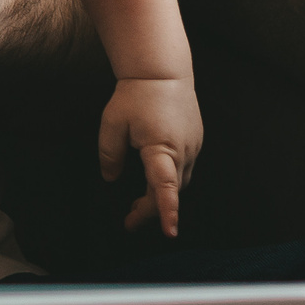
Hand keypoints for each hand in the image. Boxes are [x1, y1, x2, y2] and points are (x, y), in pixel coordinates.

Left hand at [100, 77, 203, 236]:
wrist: (163, 72)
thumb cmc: (135, 96)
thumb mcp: (112, 123)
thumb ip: (109, 154)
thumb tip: (110, 179)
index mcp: (162, 148)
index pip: (165, 187)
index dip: (167, 211)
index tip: (170, 232)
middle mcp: (183, 152)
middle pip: (170, 191)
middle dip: (151, 210)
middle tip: (128, 222)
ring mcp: (193, 148)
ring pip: (178, 182)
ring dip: (159, 196)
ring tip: (135, 207)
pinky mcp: (194, 142)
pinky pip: (182, 169)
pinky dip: (168, 181)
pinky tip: (152, 182)